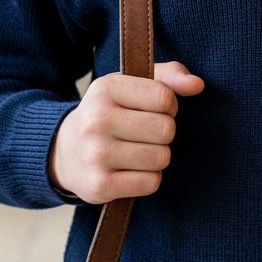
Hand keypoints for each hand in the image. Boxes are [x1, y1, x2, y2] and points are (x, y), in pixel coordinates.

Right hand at [48, 61, 204, 202]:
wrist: (64, 151)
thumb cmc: (109, 112)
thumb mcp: (131, 85)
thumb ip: (169, 76)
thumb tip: (197, 85)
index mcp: (106, 88)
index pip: (164, 97)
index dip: (168, 106)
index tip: (153, 110)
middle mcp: (97, 120)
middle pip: (166, 129)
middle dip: (164, 133)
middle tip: (145, 133)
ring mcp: (96, 154)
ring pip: (161, 157)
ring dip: (157, 156)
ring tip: (137, 151)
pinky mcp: (100, 185)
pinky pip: (152, 183)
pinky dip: (148, 178)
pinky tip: (130, 170)